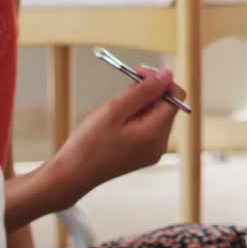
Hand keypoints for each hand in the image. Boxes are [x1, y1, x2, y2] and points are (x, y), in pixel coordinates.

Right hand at [49, 65, 185, 205]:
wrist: (71, 176)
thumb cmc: (88, 144)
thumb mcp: (114, 110)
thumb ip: (143, 91)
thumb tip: (167, 74)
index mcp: (155, 134)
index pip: (175, 97)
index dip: (161, 80)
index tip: (139, 72)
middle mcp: (160, 144)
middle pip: (167, 105)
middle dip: (149, 92)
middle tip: (123, 88)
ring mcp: (153, 151)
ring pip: (157, 115)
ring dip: (141, 104)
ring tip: (115, 110)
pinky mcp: (144, 154)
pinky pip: (149, 127)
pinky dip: (137, 117)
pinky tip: (117, 122)